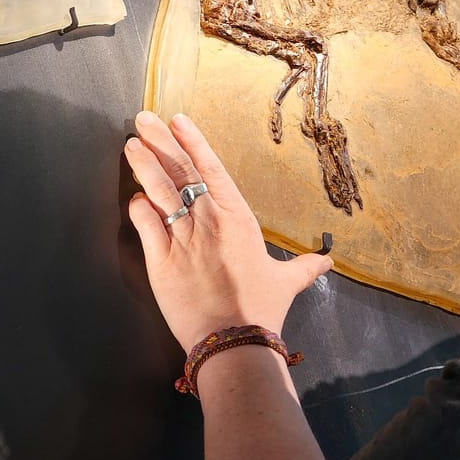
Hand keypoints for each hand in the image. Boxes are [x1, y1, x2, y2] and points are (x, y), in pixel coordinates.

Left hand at [124, 111, 332, 348]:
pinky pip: (145, 227)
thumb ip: (304, 268)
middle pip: (182, 173)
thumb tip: (328, 263)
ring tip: (131, 144)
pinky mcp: (161, 262)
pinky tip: (133, 196)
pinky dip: (138, 210)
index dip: (194, 143)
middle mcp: (209, 222)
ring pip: (159, 193)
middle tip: (144, 118)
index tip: (178, 121)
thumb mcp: (286, 283)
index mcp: (238, 219)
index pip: (212, 170)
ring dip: (144, 166)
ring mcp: (183, 239)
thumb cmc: (261, 310)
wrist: (234, 341)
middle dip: (161, 143)